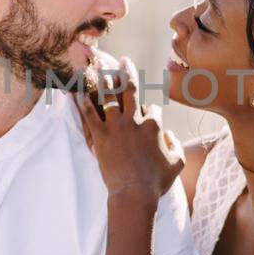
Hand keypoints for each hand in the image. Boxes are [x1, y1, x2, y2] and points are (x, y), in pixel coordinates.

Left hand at [76, 56, 184, 202]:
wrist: (134, 194)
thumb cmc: (156, 182)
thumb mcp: (176, 164)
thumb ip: (176, 146)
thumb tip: (170, 136)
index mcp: (154, 125)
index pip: (154, 108)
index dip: (152, 110)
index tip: (148, 113)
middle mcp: (135, 120)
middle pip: (131, 90)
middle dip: (127, 72)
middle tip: (123, 60)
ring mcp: (116, 127)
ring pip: (109, 97)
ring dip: (104, 79)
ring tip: (98, 66)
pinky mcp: (100, 136)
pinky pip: (89, 114)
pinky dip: (82, 101)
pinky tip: (77, 90)